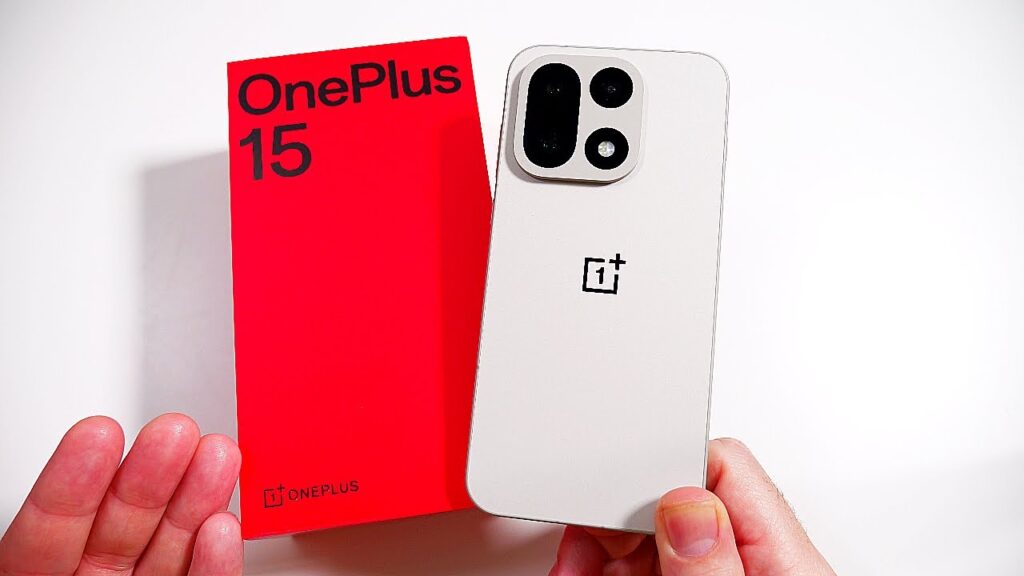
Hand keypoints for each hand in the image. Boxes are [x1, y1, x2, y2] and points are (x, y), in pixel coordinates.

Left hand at [0, 414, 241, 574]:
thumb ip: (31, 555)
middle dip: (152, 474)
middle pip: (120, 530)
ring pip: (170, 552)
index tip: (99, 433)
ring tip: (216, 456)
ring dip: (197, 502)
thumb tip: (43, 518)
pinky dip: (217, 563)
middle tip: (174, 430)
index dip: (74, 482)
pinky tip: (222, 526)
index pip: (50, 531)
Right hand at [549, 438, 834, 575]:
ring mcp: (729, 573)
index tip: (606, 495)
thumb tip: (685, 502)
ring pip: (651, 536)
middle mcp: (760, 562)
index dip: (656, 466)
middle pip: (675, 499)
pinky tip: (582, 573)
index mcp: (787, 559)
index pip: (722, 466)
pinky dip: (606, 567)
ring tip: (571, 569)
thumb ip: (713, 565)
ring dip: (598, 548)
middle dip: (611, 519)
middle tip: (578, 550)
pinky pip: (646, 563)